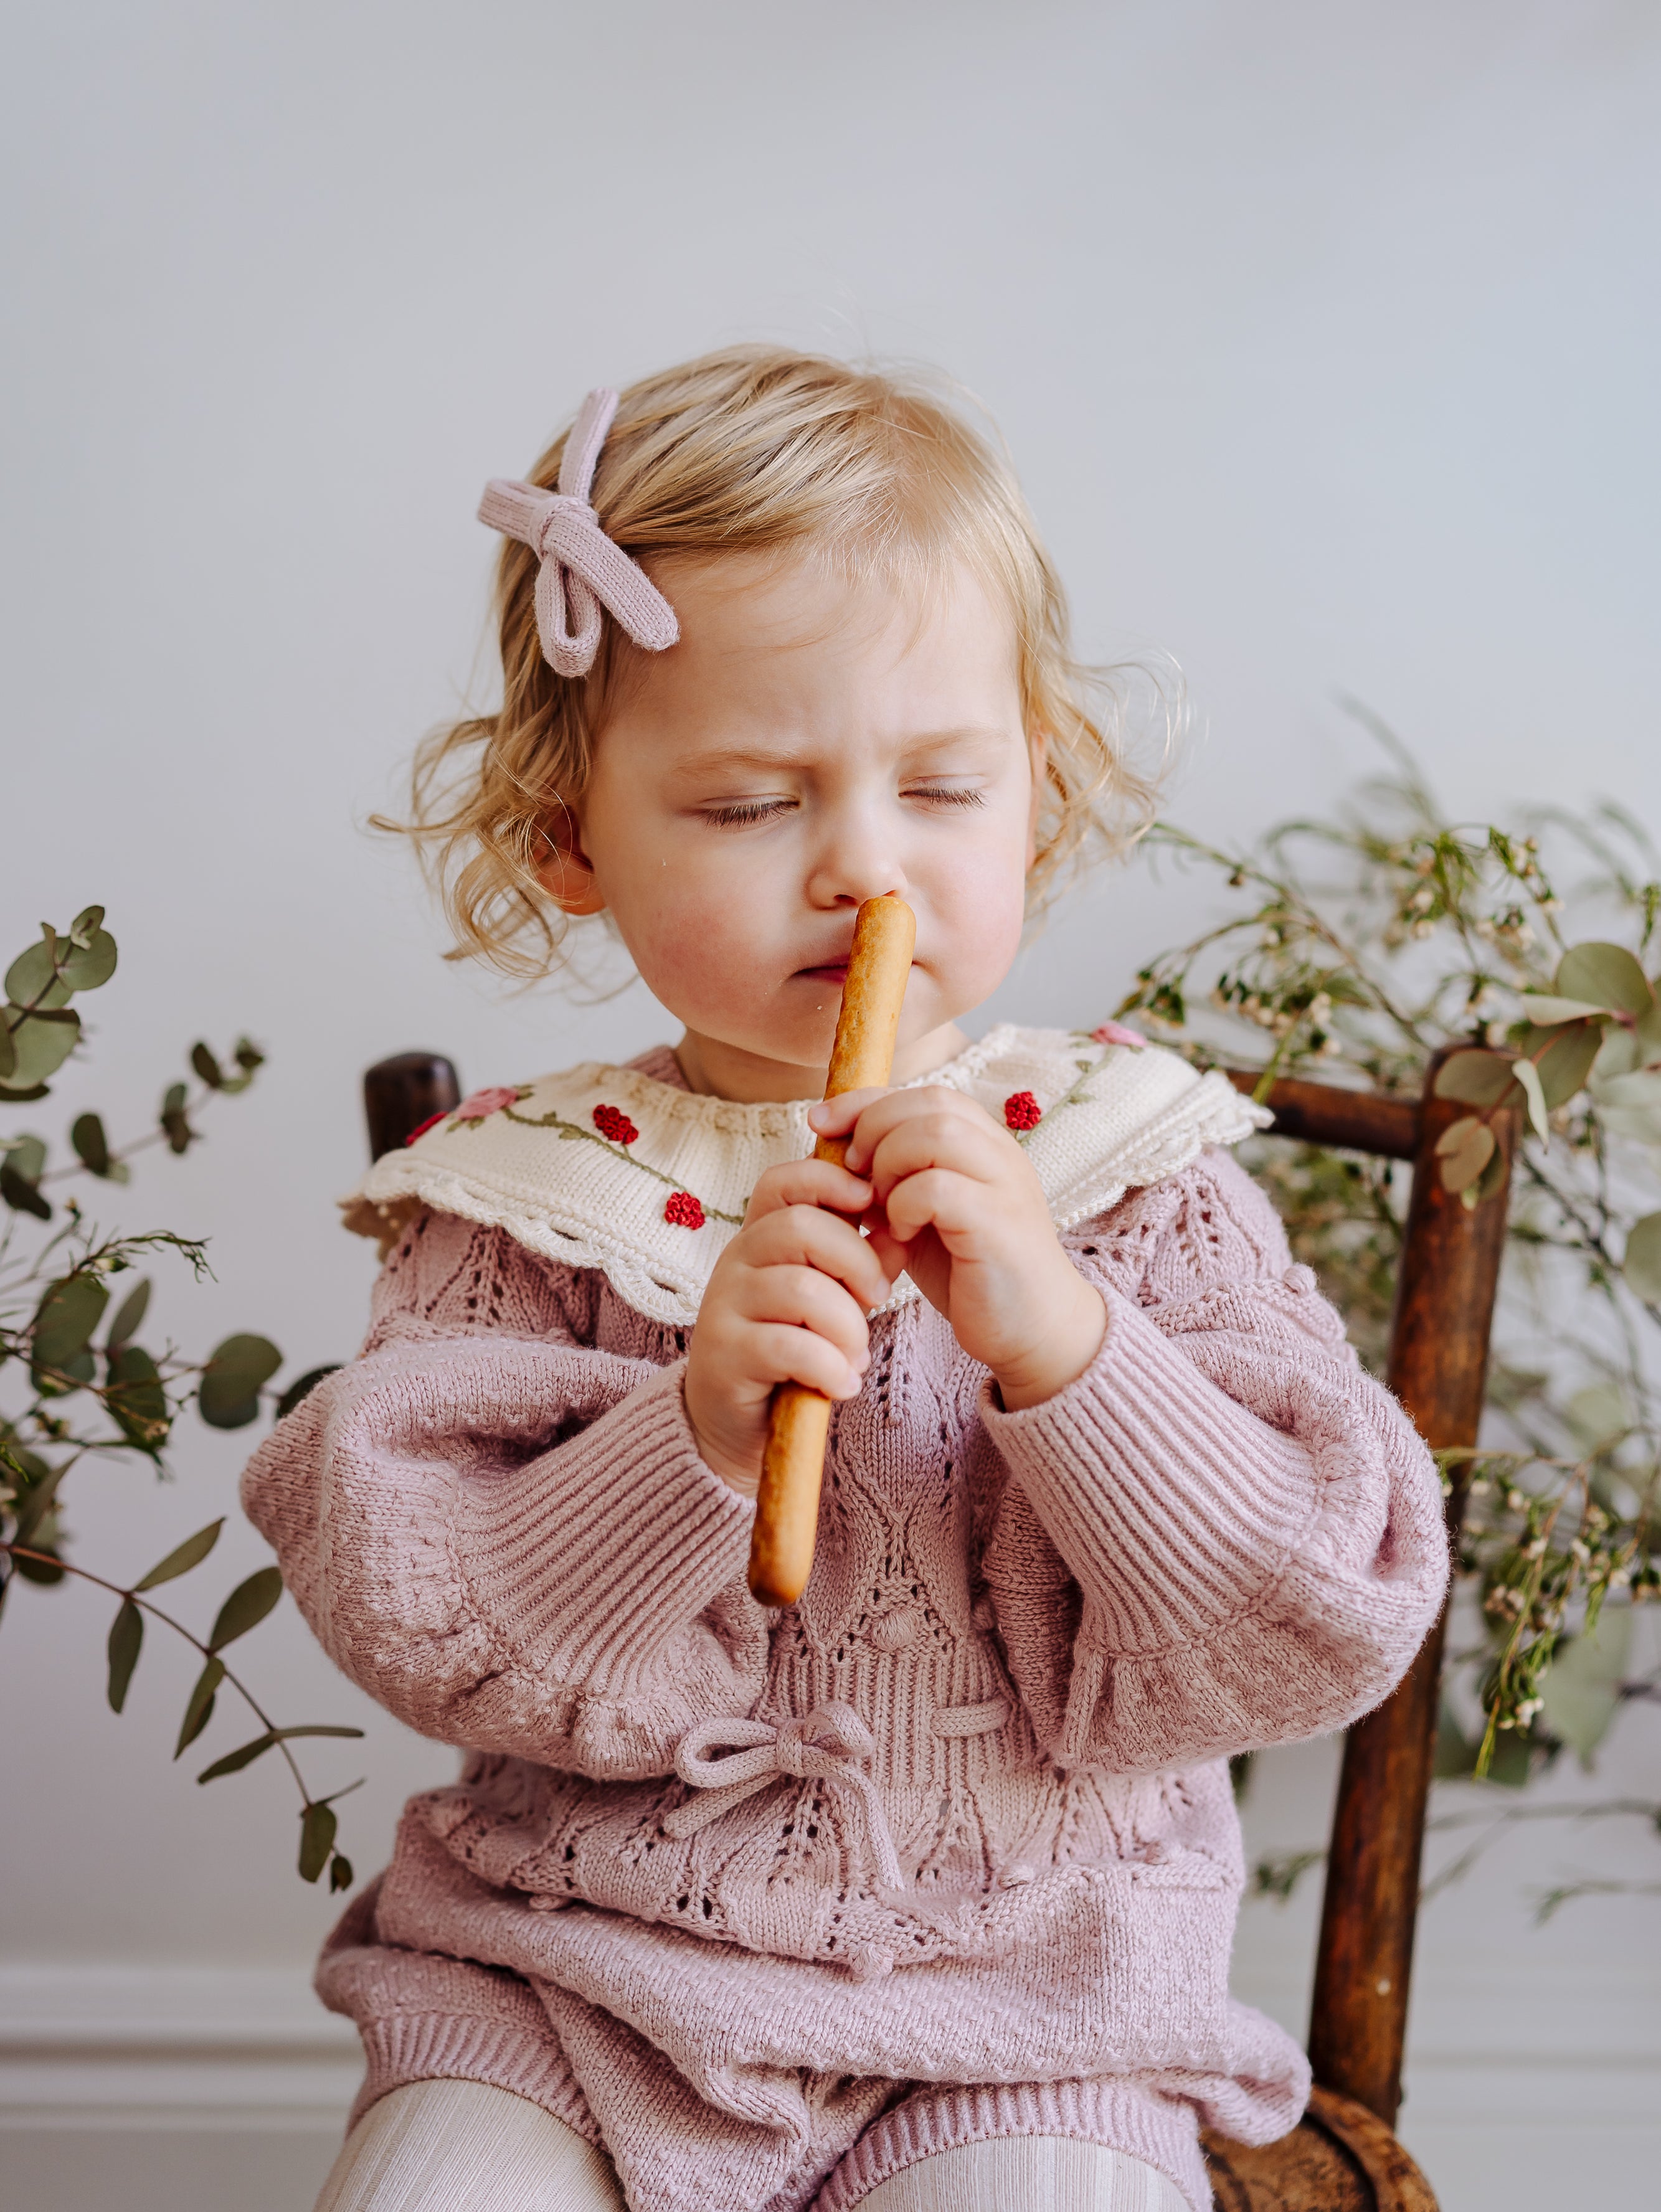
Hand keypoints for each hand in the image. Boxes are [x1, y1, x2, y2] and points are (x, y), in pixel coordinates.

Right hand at [685, 1157, 894, 1496]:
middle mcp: (735, 1261)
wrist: (738, 1420)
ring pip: (802, 1290)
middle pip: (800, 1227)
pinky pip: (791, 1347)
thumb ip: (864, 1262)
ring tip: (855, 1356)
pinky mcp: (725, 1354)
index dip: (828, 1180)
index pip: (782, 1181)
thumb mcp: (834, 1298)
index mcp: (760, 1236)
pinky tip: (841, 1385)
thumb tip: (898, 1230)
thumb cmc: (792, 1347)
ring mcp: (724, 1305)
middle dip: (857, 1260)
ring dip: (848, 1327)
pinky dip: (831, 1368)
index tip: (870, 1203)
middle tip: (879, 1297)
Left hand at [811, 1085, 1106, 1410]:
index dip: (866, 1101)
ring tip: (878, 1204)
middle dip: (873, 1128)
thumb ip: (893, 1179)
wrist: (1032, 1331)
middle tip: (852, 1173)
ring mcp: (1005, 1185)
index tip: (820, 1122)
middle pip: (930, 1102)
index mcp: (984, 1143)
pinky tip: (899, 1235)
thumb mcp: (923, 1215)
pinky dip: (904, 1205)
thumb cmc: (969, 1271)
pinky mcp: (999, 1225)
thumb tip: (833, 1151)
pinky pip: (939, 1188)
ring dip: (890, 1163)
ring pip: (936, 1133)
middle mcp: (1001, 1153)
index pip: (923, 1093)